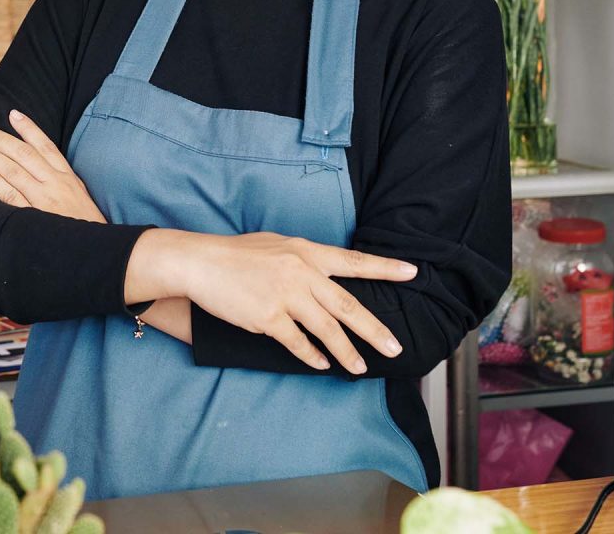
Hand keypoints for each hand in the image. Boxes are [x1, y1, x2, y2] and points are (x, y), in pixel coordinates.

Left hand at [0, 110, 105, 223]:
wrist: (97, 251)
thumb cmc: (86, 226)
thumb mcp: (80, 196)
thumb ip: (61, 180)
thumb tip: (41, 167)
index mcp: (68, 177)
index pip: (46, 146)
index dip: (29, 128)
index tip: (13, 114)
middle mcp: (56, 184)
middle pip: (24, 154)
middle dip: (0, 139)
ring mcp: (45, 200)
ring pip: (14, 171)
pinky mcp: (35, 217)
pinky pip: (11, 196)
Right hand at [182, 232, 417, 374]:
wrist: (202, 262)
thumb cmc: (238, 254)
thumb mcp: (278, 245)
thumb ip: (304, 260)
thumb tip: (324, 275)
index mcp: (307, 251)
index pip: (354, 261)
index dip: (384, 268)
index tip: (411, 272)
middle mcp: (301, 271)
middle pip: (347, 305)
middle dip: (374, 330)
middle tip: (395, 349)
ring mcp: (285, 294)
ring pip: (327, 328)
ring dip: (345, 351)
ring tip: (359, 368)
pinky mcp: (268, 316)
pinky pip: (297, 342)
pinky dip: (311, 355)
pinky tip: (321, 364)